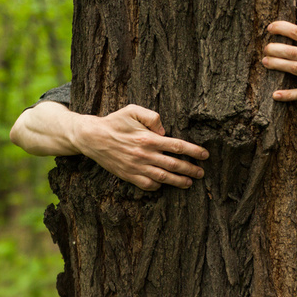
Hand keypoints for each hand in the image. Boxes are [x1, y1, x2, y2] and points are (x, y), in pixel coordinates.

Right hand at [76, 104, 209, 190]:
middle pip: (174, 165)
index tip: (205, 155)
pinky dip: (158, 186)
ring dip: (179, 181)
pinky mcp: (128, 175)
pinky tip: (164, 184)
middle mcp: (144, 155)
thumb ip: (152, 117)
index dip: (193, 151)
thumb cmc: (114, 121)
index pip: (177, 146)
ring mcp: (136, 167)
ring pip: (163, 178)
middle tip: (201, 173)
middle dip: (191, 169)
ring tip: (189, 183)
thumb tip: (165, 131)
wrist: (92, 137)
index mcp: (148, 138)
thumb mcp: (133, 110)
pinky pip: (147, 185)